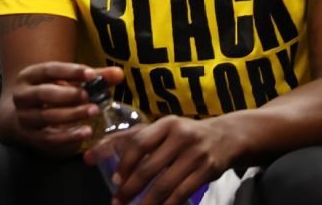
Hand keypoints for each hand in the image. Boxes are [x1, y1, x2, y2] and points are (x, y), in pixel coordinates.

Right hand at [11, 62, 121, 154]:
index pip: (49, 70)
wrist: (22, 117)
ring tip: (93, 112)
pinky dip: (68, 136)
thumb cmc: (50, 94)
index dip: (70, 72)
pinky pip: (49, 138)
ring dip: (71, 115)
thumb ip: (92, 77)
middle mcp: (22, 96)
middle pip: (44, 93)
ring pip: (46, 116)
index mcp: (29, 76)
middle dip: (68, 95)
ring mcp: (24, 117)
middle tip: (89, 97)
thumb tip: (118, 74)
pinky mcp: (30, 137)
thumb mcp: (65, 82)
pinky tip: (86, 132)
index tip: (91, 74)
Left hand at [94, 115, 237, 204]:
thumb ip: (132, 138)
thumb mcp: (162, 130)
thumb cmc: (184, 135)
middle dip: (130, 189)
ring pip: (165, 185)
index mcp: (166, 124)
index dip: (125, 163)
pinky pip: (182, 193)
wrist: (226, 137)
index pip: (139, 143)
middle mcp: (181, 137)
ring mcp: (196, 155)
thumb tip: (95, 151)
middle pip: (150, 168)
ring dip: (147, 203)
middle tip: (117, 203)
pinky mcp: (207, 171)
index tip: (115, 181)